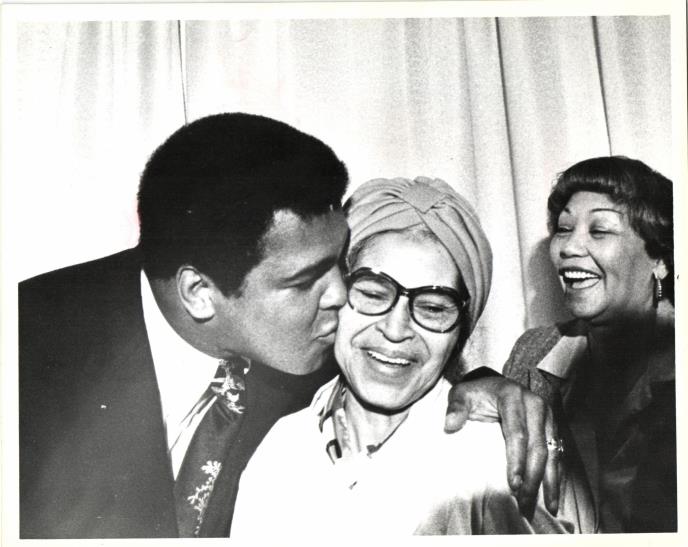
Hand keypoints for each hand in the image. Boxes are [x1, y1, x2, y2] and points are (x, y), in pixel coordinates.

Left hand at [444, 376, 558, 518]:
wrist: (493, 385)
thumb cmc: (475, 393)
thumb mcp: (460, 394)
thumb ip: (455, 408)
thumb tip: (450, 425)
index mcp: (512, 396)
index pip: (517, 433)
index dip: (517, 461)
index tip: (514, 485)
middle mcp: (534, 404)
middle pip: (538, 446)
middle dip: (533, 478)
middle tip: (525, 503)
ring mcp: (546, 416)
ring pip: (552, 452)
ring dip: (550, 481)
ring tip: (549, 507)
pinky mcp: (551, 426)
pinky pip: (556, 453)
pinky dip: (554, 474)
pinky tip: (552, 494)